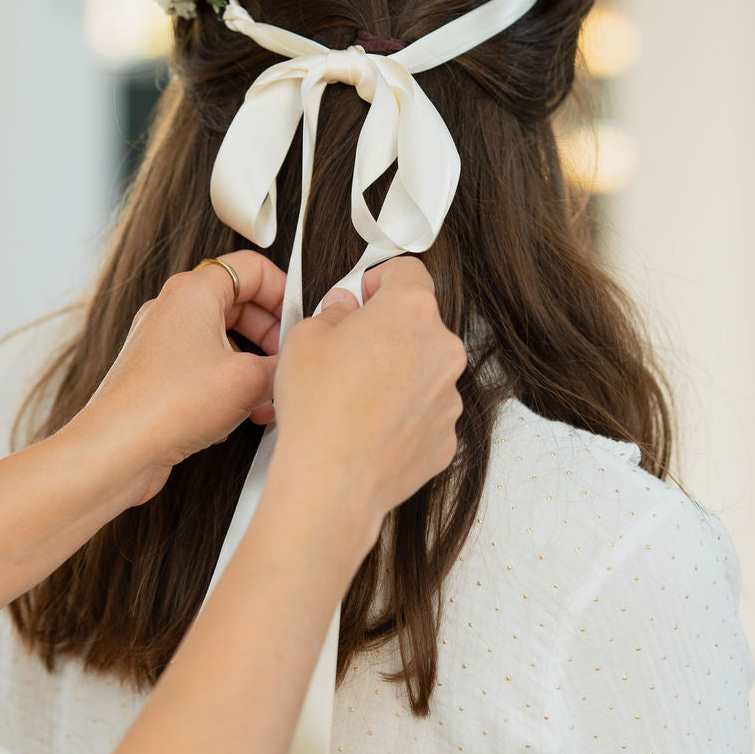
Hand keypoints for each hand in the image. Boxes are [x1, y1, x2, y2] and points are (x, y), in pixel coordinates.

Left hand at [66, 251, 285, 506]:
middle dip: (270, 332)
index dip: (283, 291)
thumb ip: (283, 364)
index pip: (252, 267)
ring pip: (221, 338)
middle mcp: (172, 309)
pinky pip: (203, 366)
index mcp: (193, 292)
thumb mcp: (248, 380)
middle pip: (238, 302)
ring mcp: (160, 342)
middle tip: (287, 356)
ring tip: (268, 393)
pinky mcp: (156, 374)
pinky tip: (243, 414)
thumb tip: (297, 364)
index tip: (300, 317)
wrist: (117, 450)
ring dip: (252, 363)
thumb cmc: (165, 406)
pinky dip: (228, 383)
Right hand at [269, 256, 466, 556]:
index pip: (407, 272)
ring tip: (354, 395)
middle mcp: (442, 349)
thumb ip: (333, 313)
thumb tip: (344, 312)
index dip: (379, 279)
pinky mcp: (446, 436)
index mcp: (411, 311)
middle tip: (348, 349)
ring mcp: (449, 396)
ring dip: (396, 373)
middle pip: (417, 323)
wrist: (333, 482)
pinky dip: (402, 413)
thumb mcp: (305, 337)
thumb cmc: (320, 409)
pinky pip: (424, 411)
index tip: (363, 294)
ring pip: (422, 369)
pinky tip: (368, 425)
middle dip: (385, 331)